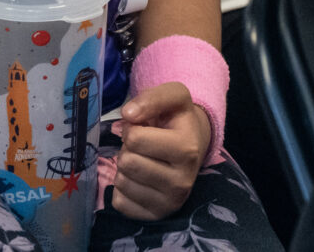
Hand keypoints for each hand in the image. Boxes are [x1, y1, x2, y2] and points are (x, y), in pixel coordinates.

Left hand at [108, 82, 206, 219]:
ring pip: (121, 182)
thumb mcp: (173, 97)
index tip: (143, 128)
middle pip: (127, 162)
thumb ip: (151, 98)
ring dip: (125, 167)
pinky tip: (139, 179)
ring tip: (143, 160)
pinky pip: (119, 202)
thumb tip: (127, 115)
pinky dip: (122, 188)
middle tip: (143, 146)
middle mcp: (182, 182)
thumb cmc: (178, 120)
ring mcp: (170, 203)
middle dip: (128, 149)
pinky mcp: (155, 217)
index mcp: (187, 150)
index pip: (135, 139)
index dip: (132, 128)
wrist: (194, 145)